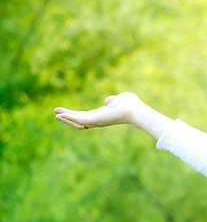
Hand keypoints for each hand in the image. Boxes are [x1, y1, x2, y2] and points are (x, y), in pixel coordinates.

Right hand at [54, 92, 172, 139]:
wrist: (136, 110)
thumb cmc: (131, 104)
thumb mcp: (120, 99)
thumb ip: (112, 100)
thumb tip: (107, 102)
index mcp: (103, 115)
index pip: (86, 116)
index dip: (76, 114)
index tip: (66, 112)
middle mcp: (99, 120)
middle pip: (80, 120)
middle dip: (68, 117)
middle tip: (56, 114)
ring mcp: (96, 121)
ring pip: (78, 122)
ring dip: (66, 118)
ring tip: (56, 114)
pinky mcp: (95, 120)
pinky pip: (79, 120)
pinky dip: (69, 118)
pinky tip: (60, 115)